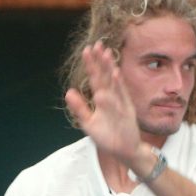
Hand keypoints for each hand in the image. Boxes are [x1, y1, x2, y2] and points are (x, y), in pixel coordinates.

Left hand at [65, 41, 141, 163]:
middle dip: (101, 61)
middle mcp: (111, 98)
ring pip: (113, 82)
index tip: (87, 50)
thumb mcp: (88, 123)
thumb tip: (68, 92)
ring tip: (106, 54)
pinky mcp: (126, 110)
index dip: (92, 65)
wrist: (123, 151)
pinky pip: (121, 96)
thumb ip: (79, 108)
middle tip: (97, 45)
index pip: (95, 78)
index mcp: (102, 99)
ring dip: (110, 68)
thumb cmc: (107, 137)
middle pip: (105, 76)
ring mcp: (120, 103)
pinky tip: (114, 73)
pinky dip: (118, 85)